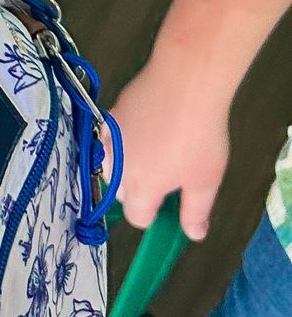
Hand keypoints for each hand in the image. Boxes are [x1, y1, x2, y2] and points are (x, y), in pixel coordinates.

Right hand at [111, 58, 229, 239]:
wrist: (184, 82)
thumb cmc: (199, 136)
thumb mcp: (206, 180)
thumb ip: (196, 211)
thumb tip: (193, 234)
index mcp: (140, 187)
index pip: (137, 217)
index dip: (155, 216)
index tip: (172, 203)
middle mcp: (117, 166)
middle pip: (121, 192)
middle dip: (139, 190)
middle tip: (167, 173)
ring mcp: (110, 138)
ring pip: (111, 164)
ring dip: (126, 165)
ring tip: (154, 148)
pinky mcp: (111, 113)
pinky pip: (112, 137)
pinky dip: (124, 138)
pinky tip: (147, 123)